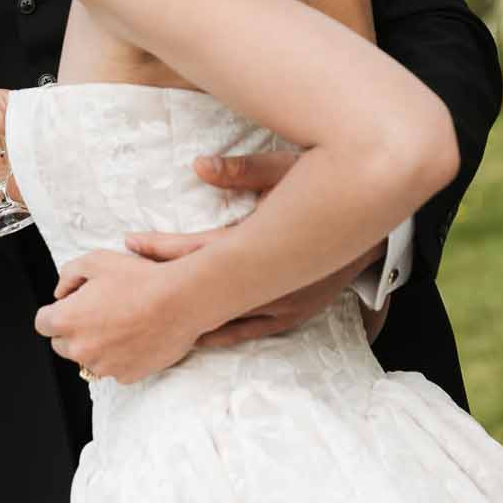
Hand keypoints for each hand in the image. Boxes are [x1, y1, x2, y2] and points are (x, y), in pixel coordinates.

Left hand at [35, 249, 201, 383]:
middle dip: (74, 331)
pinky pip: (113, 369)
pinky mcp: (126, 376)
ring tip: (120, 324)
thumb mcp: (96, 261)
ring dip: (96, 346)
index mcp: (67, 320)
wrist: (181, 301)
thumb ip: (69, 275)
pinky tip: (134, 338)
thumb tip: (60, 293)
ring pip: (88, 359)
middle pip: (62, 345)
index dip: (55, 312)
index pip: (42, 323)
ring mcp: (103, 366)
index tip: (71, 307)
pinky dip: (119, 357)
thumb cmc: (140, 279)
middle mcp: (80, 348)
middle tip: (97, 314)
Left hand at [125, 147, 383, 346]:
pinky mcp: (293, 317)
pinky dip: (216, 333)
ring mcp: (283, 305)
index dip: (163, 248)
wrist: (381, 229)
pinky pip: (246, 332)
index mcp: (268, 243)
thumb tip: (198, 165)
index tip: (130, 242)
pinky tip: (188, 337)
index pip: (202, 250)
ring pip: (221, 316)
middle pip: (203, 287)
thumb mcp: (292, 172)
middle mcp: (273, 281)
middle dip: (160, 284)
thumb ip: (245, 170)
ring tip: (143, 312)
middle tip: (121, 282)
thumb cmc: (332, 192)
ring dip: (184, 313)